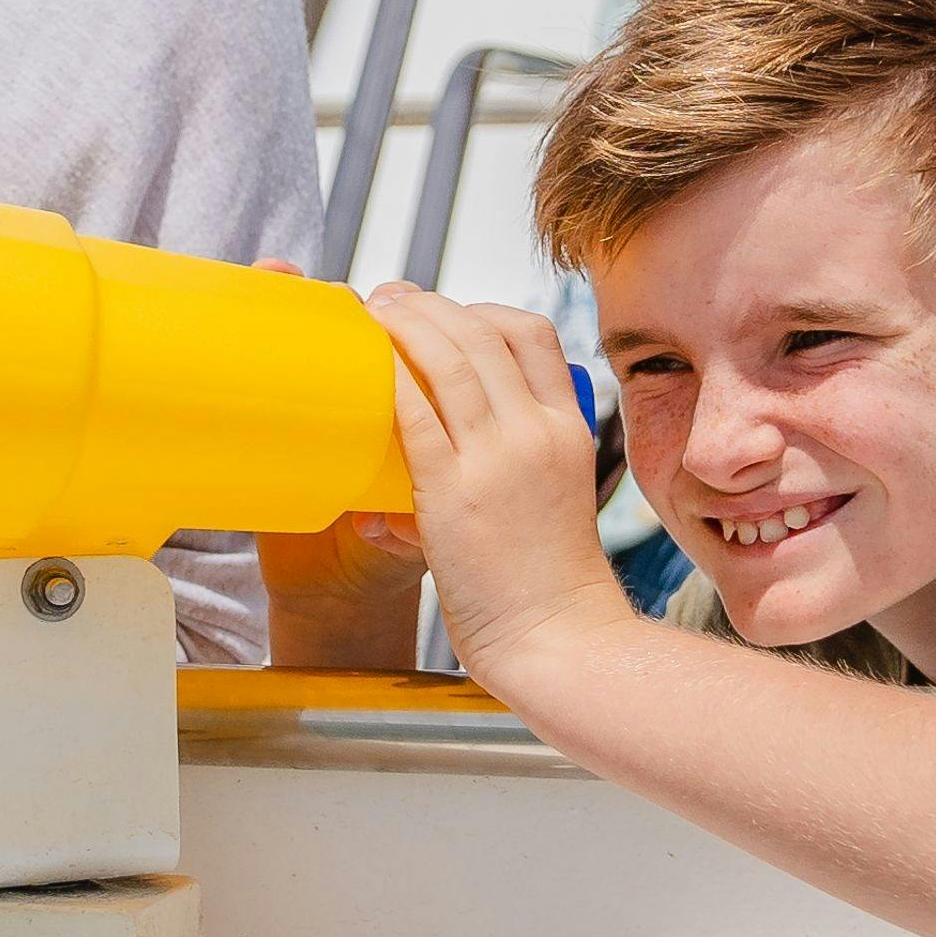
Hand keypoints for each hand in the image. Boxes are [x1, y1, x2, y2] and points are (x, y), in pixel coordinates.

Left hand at [357, 290, 635, 696]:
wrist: (557, 637)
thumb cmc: (549, 581)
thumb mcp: (557, 496)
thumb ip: (518, 459)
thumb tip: (456, 440)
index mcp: (568, 429)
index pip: (533, 335)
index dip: (484, 310)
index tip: (451, 313)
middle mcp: (537, 432)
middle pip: (482, 332)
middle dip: (431, 304)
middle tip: (392, 299)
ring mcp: (497, 459)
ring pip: (447, 358)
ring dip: (404, 324)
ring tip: (373, 313)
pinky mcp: (452, 492)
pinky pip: (413, 413)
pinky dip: (388, 379)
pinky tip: (367, 366)